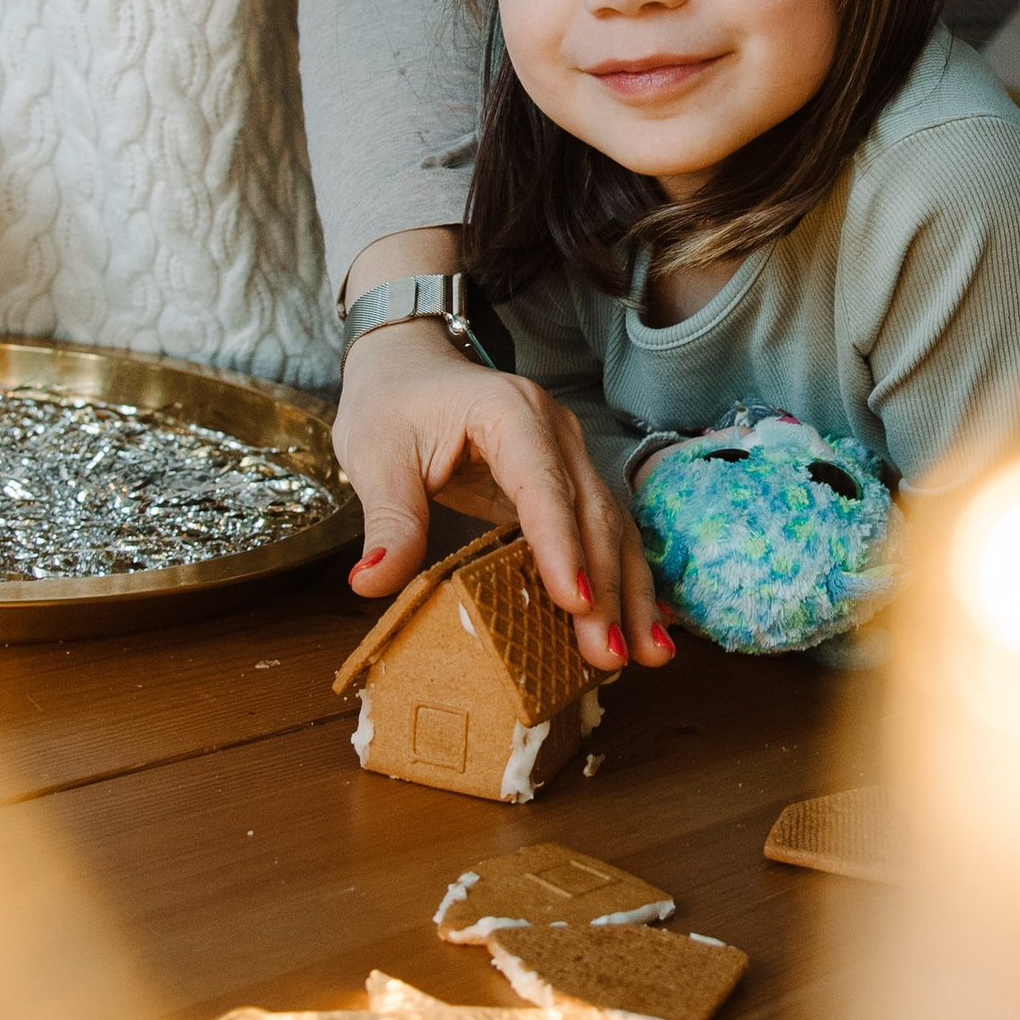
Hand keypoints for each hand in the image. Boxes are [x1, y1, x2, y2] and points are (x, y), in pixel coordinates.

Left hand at [333, 317, 667, 675]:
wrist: (408, 365)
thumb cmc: (392, 403)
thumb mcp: (375, 457)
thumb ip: (388, 520)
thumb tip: (372, 581)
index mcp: (508, 412)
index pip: (543, 485)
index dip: (561, 546)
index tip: (575, 603)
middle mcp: (555, 431)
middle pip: (591, 513)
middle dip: (605, 587)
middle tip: (607, 655)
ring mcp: (569, 455)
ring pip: (613, 527)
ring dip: (629, 592)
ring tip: (647, 655)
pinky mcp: (569, 483)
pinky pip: (604, 533)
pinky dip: (623, 580)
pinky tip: (644, 627)